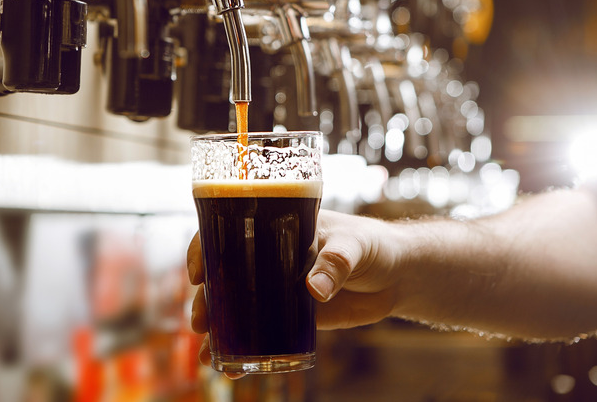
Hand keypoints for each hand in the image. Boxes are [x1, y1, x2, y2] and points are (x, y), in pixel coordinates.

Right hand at [186, 210, 402, 375]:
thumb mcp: (355, 247)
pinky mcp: (293, 315)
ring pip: (237, 306)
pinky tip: (232, 367)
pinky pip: (262, 330)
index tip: (197, 273)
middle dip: (206, 300)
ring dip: (218, 329)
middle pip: (224, 275)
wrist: (399, 276)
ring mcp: (278, 288)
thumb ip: (335, 263)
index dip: (205, 249)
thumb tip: (313, 290)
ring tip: (208, 354)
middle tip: (200, 322)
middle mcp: (269, 257)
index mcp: (277, 229)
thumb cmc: (374, 246)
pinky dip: (245, 348)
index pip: (229, 231)